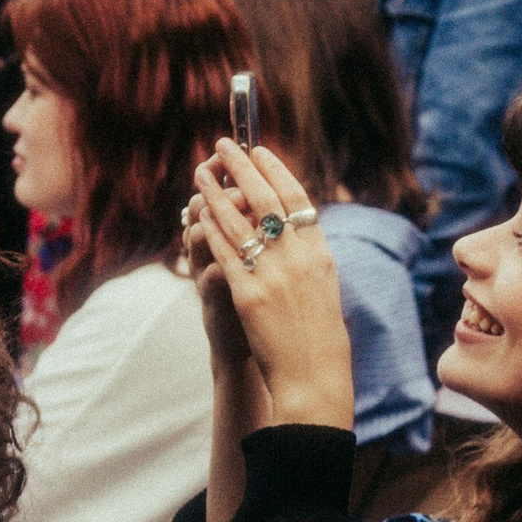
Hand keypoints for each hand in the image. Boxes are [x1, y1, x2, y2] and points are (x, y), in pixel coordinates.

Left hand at [188, 136, 354, 427]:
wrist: (313, 377)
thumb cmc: (319, 337)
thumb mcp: (323, 287)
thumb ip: (307, 255)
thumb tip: (293, 228)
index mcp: (320, 252)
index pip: (296, 198)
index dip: (275, 170)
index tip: (259, 150)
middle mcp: (298, 257)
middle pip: (266, 198)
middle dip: (242, 167)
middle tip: (224, 145)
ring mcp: (273, 274)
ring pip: (239, 220)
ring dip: (216, 191)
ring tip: (201, 172)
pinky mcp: (248, 293)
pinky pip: (224, 251)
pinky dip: (210, 228)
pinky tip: (198, 213)